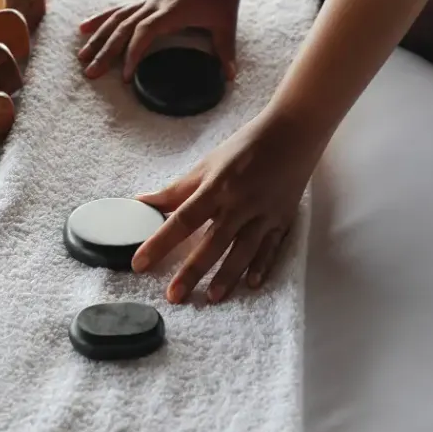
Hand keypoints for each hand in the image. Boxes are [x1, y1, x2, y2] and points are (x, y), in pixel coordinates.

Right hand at [77, 0, 239, 80]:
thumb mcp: (227, 24)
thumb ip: (226, 51)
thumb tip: (231, 77)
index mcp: (171, 11)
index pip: (145, 32)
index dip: (133, 53)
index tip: (126, 77)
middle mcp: (154, 6)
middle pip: (123, 29)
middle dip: (105, 52)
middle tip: (90, 74)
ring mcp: (147, 2)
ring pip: (116, 20)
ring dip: (97, 39)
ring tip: (81, 58)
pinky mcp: (145, 1)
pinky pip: (118, 11)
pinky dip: (100, 20)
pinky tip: (83, 28)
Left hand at [130, 108, 324, 303]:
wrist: (292, 133)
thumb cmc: (245, 147)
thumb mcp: (207, 164)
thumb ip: (176, 189)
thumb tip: (142, 202)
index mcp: (216, 187)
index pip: (182, 219)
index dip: (160, 242)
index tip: (140, 263)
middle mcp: (240, 203)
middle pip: (212, 241)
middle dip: (192, 270)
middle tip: (173, 296)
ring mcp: (264, 213)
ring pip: (243, 250)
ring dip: (227, 275)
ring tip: (212, 297)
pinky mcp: (282, 219)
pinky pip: (271, 247)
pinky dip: (262, 266)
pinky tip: (252, 284)